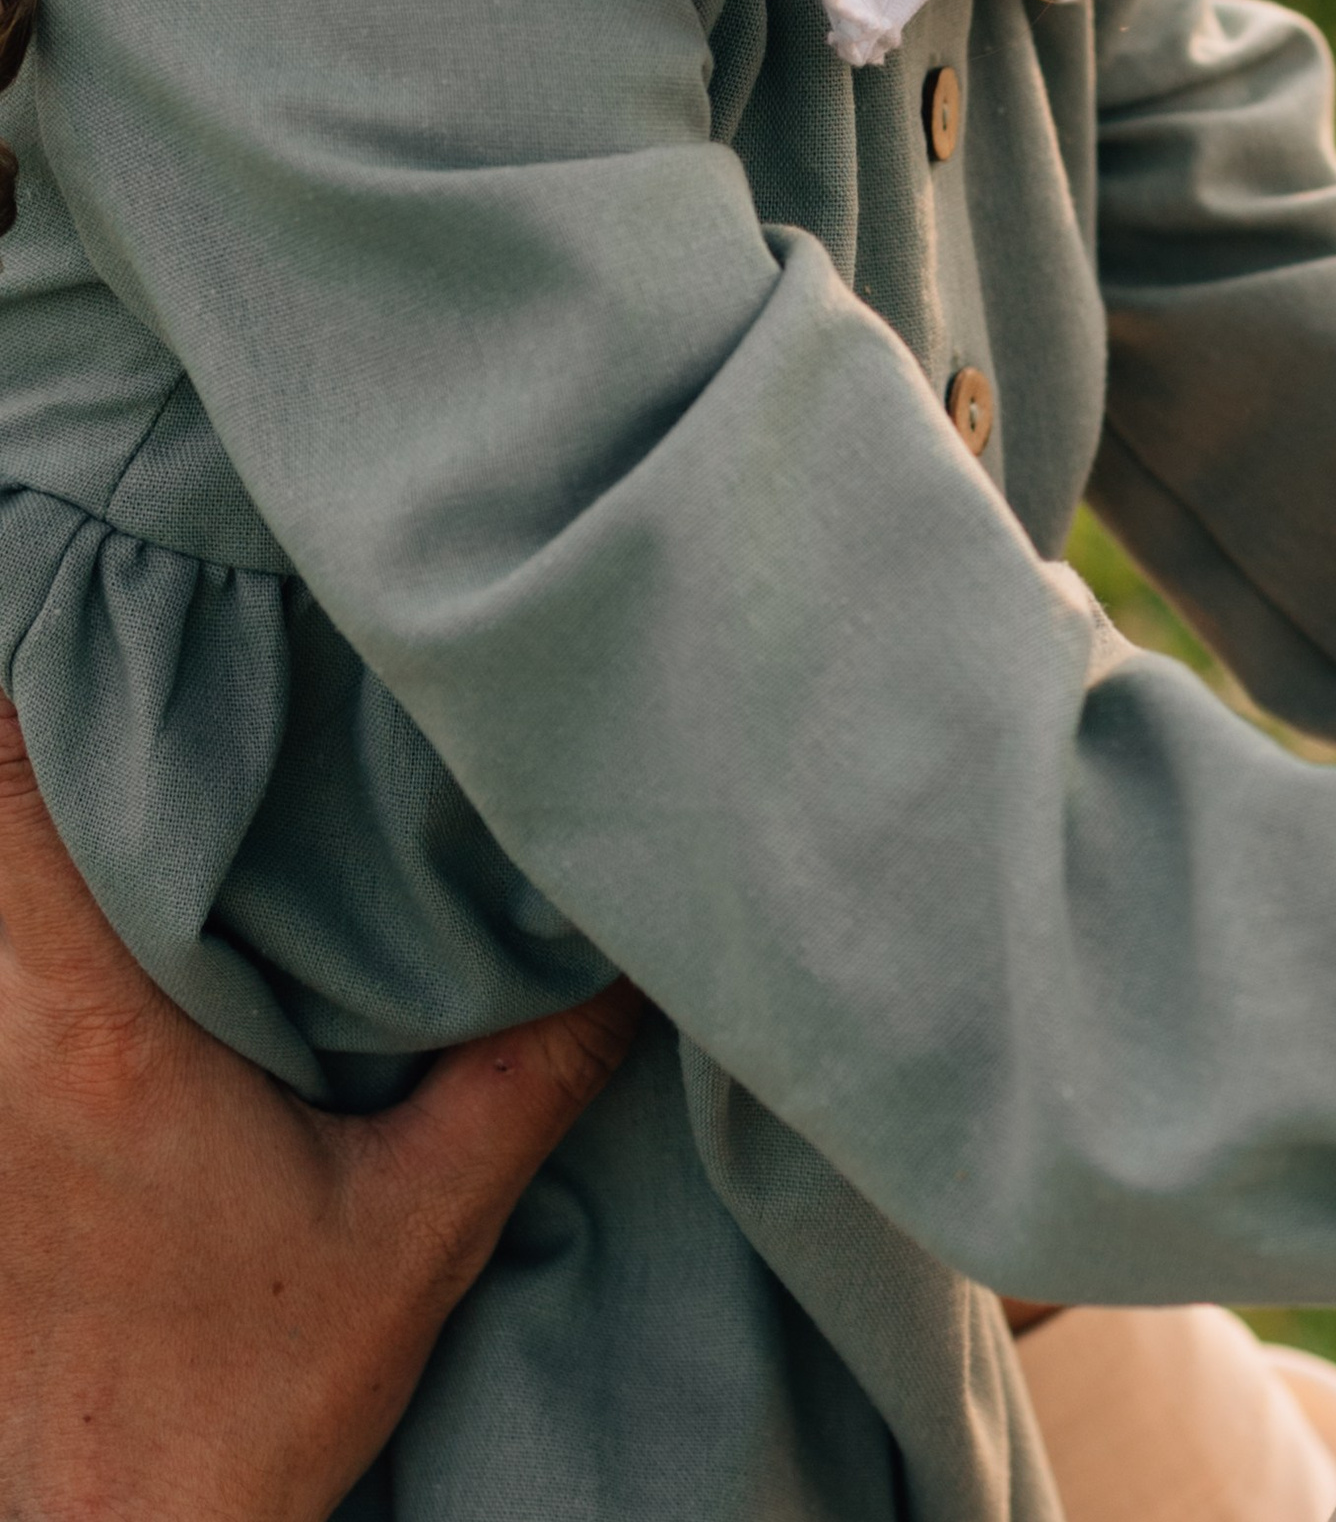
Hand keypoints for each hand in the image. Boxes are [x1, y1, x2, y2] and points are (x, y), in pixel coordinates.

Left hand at [0, 694, 647, 1521]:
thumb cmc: (248, 1401)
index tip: (122, 571)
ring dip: (46, 802)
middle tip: (157, 614)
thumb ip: (530, 1071)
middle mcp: (6, 1039)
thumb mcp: (420, 1229)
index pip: (21, 790)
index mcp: (100, 1032)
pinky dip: (37, 888)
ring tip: (150, 719)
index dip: (51, 666)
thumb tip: (637, 942)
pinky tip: (131, 868)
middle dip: (61, 706)